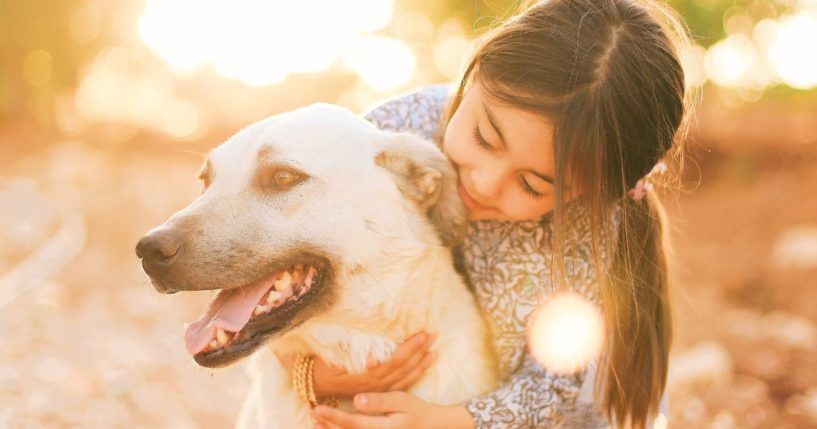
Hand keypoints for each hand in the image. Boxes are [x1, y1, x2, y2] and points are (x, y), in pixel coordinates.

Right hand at [279, 332, 435, 397]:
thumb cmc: (321, 364)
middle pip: (403, 368)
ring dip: (420, 364)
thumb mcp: (334, 359)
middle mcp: (375, 383)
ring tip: (434, 352)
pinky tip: (421, 367)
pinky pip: (399, 384)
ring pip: (404, 377)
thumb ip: (354, 358)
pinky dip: (412, 375)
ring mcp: (376, 388)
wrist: (310, 382)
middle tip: (434, 337)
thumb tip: (375, 359)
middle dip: (420, 352)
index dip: (410, 348)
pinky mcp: (375, 390)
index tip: (423, 335)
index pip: (395, 360)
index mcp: (367, 374)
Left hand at [311, 391, 474, 428]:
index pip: (351, 423)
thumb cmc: (418, 411)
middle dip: (328, 425)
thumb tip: (357, 400)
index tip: (317, 409)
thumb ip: (379, 401)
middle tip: (312, 414)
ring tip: (318, 423)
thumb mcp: (402, 401)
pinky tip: (335, 428)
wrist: (434, 427)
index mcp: (383, 428)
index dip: (333, 416)